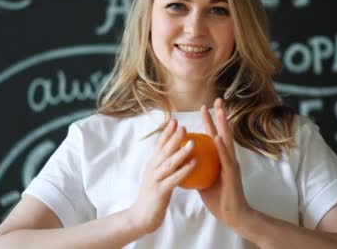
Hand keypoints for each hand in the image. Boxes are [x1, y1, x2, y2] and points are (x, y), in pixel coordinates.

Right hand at [128, 119, 196, 233]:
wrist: (141, 217)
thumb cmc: (153, 196)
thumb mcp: (157, 177)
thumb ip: (164, 165)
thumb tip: (175, 153)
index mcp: (152, 164)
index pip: (159, 145)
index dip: (167, 133)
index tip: (175, 120)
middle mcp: (152, 169)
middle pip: (164, 150)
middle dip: (174, 137)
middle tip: (184, 126)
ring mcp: (155, 179)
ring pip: (169, 163)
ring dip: (181, 152)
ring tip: (193, 142)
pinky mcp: (160, 191)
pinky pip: (174, 179)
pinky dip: (184, 170)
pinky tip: (194, 163)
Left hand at [199, 98, 252, 230]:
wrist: (233, 215)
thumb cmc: (219, 199)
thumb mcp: (204, 179)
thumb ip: (197, 167)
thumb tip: (184, 159)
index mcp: (221, 159)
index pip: (215, 135)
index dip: (210, 121)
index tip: (205, 107)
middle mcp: (228, 158)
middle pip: (224, 132)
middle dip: (220, 115)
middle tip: (217, 99)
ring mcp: (232, 164)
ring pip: (227, 140)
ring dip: (223, 125)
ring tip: (220, 111)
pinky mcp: (232, 174)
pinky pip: (225, 158)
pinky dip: (221, 147)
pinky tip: (217, 137)